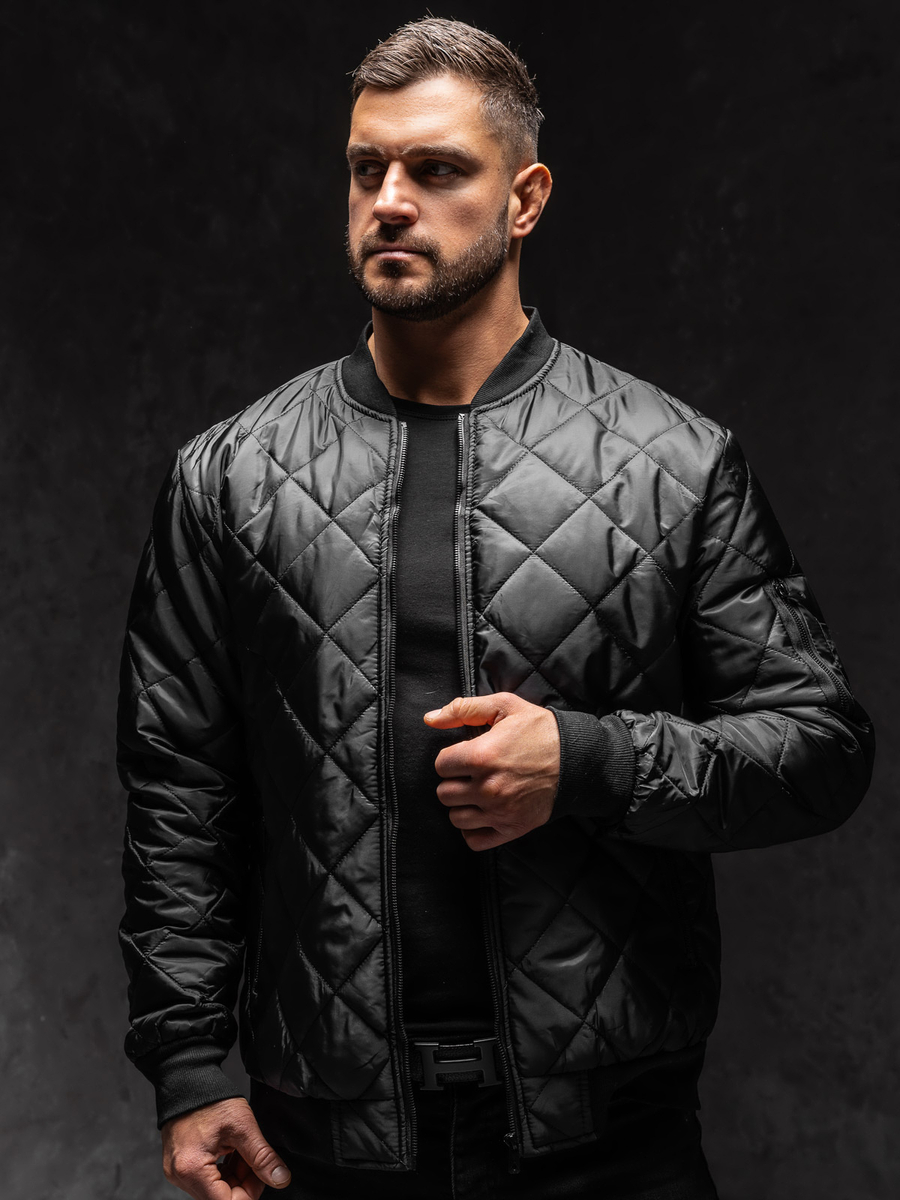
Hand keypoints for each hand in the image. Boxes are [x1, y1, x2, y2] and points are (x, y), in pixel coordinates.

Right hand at [162, 1097, 290, 1198]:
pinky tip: (230, 1151)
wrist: (187, 1078)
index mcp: (192, 1169)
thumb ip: (262, 1157)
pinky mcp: (179, 1165)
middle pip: (220, 1198)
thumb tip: (280, 1179)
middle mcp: (180, 1176)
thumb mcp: (243, 1126)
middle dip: (243, 1182)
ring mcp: (177, 1171)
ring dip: (233, 1176)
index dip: (250, 1193)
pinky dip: (222, 1170)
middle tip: (253, 1158)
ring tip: (241, 1150)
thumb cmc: (210, 1098)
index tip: (261, 1174)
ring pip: (214, 1190)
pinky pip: (205, 1179)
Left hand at [424, 692, 559, 850]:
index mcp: (482, 756)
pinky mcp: (512, 828)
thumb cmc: (541, 730)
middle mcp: (488, 787)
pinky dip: (473, 829)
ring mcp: (499, 811)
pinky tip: (482, 813)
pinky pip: (475, 840)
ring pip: (456, 817)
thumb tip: (430, 719)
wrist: (578, 759)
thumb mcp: (505, 706)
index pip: (441, 765)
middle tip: (472, 773)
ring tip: (477, 792)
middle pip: (445, 793)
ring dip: (463, 805)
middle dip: (455, 781)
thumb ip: (463, 709)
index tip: (466, 755)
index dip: (451, 758)